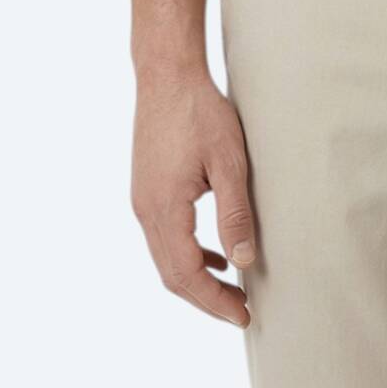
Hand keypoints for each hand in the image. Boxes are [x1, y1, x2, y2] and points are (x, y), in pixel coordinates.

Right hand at [131, 68, 255, 327]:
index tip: (243, 313)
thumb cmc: (200, 111)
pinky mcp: (146, 188)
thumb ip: (235, 213)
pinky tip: (213, 253)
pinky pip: (164, 236)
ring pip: (165, 257)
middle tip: (240, 310)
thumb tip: (244, 261)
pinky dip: (187, 253)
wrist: (167, 74)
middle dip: (206, 298)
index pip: (186, 273)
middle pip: (172, 274)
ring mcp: (142, 199)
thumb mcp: (228, 161)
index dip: (214, 300)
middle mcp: (146, 210)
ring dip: (196, 277)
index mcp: (164, 208)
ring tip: (230, 289)